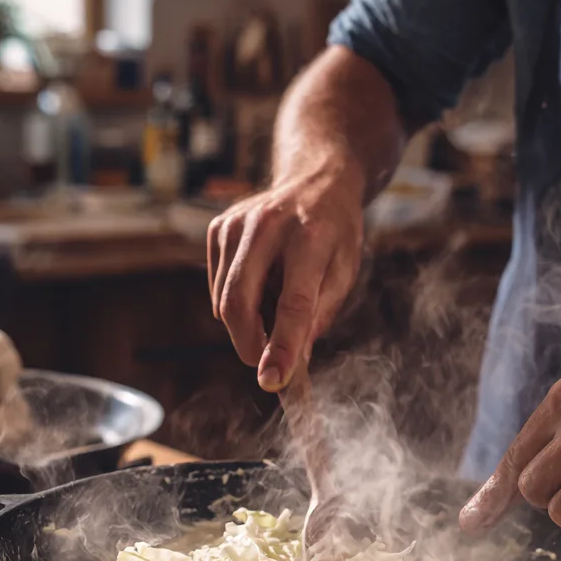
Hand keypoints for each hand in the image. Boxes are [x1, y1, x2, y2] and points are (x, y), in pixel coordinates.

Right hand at [207, 166, 363, 390]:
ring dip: (247, 322)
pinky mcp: (217, 228)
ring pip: (224, 300)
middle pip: (239, 303)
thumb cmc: (336, 233)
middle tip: (264, 364)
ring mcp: (235, 224)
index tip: (272, 381)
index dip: (282, 347)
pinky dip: (236, 301)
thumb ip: (318, 317)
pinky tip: (262, 282)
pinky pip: (218, 288)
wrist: (316, 178)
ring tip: (276, 302)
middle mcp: (267, 226)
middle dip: (248, 345)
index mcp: (310, 238)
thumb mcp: (343, 273)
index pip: (293, 304)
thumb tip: (290, 364)